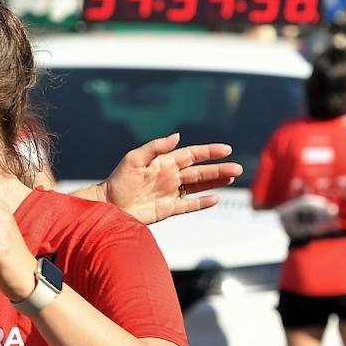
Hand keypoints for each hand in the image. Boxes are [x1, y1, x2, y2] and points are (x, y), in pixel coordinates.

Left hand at [104, 133, 242, 223]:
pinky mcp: (167, 209)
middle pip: (200, 171)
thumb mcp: (134, 159)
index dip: (209, 152)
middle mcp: (170, 177)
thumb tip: (177, 136)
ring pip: (198, 187)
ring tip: (232, 178)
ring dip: (215, 182)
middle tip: (238, 168)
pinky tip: (216, 199)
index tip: (226, 149)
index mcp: (164, 163)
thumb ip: (156, 147)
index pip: (192, 154)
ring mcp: (170, 193)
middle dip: (219, 169)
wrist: (108, 205)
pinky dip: (201, 203)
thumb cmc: (118, 180)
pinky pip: (188, 205)